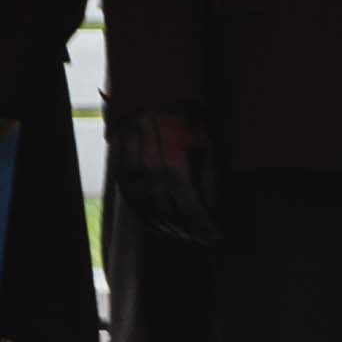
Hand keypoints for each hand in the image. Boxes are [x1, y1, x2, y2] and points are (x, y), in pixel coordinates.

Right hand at [115, 112, 218, 248]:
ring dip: (169, 229)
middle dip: (190, 232)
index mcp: (179, 173)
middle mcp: (154, 181)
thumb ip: (210, 181)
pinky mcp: (124, 177)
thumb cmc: (188, 124)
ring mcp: (136, 180)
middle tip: (202, 239)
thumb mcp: (207, 149)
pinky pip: (135, 206)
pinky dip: (148, 219)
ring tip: (183, 235)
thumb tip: (214, 209)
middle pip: (173, 219)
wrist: (152, 102)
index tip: (216, 237)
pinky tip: (158, 225)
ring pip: (152, 216)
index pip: (194, 214)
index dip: (206, 229)